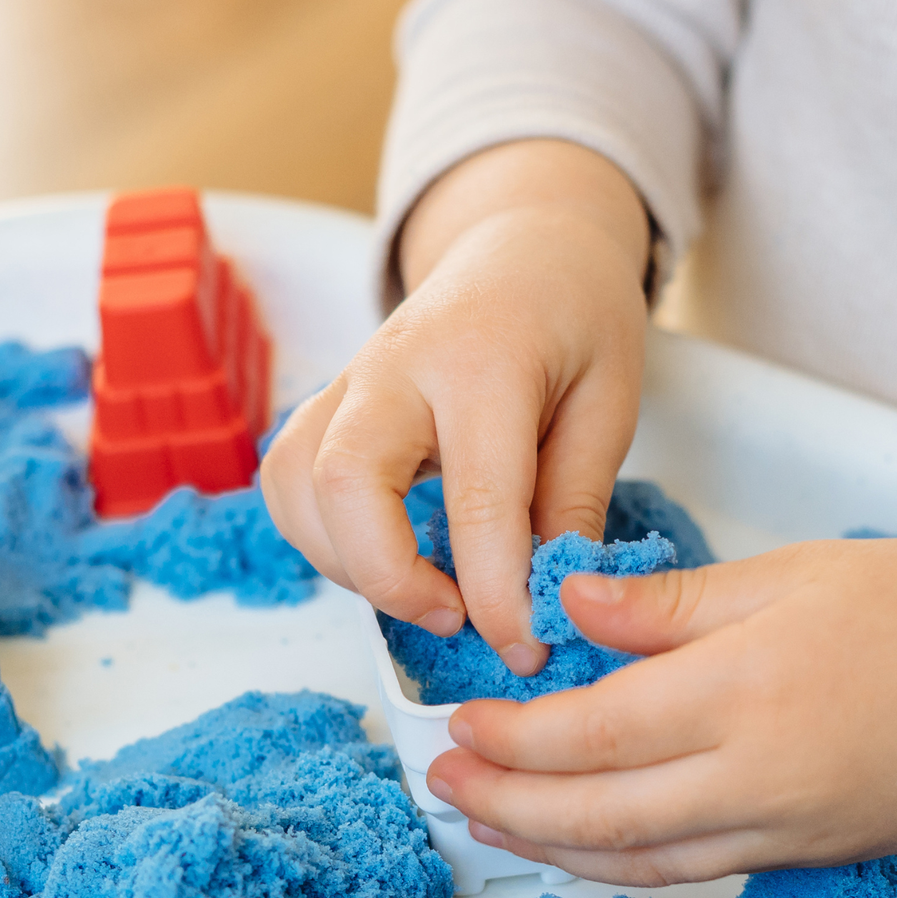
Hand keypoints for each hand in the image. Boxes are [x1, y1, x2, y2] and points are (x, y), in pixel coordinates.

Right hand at [260, 140, 650, 673]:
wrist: (521, 250)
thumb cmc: (573, 321)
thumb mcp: (609, 402)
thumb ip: (575, 499)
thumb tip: (552, 598)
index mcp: (484, 360)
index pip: (477, 497)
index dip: (497, 592)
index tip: (526, 647)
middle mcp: (396, 366)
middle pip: (345, 483)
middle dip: (390, 576)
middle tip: (458, 617)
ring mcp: (346, 383)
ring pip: (297, 487)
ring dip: (350, 565)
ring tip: (429, 591)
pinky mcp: (322, 407)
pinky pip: (287, 484)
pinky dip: (321, 540)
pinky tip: (384, 557)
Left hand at [424, 532, 896, 884]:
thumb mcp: (789, 574)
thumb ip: (668, 603)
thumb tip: (569, 605)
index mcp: (745, 691)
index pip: (589, 733)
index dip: (511, 738)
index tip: (460, 720)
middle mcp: (759, 779)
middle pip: (596, 816)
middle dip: (508, 806)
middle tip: (446, 785)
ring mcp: (789, 832)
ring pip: (640, 862)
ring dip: (554, 849)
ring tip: (492, 824)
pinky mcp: (814, 857)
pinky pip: (696, 874)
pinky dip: (626, 868)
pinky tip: (588, 849)